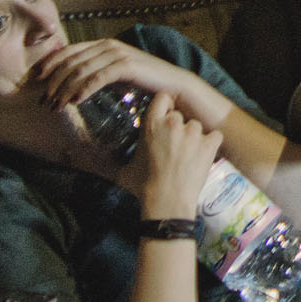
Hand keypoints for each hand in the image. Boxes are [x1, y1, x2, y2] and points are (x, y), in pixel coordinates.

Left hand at [31, 38, 209, 119]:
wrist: (173, 86)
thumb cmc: (143, 83)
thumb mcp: (114, 75)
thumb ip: (95, 74)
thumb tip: (69, 87)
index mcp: (103, 45)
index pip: (68, 51)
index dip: (50, 64)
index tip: (37, 81)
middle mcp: (108, 45)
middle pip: (71, 61)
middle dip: (54, 82)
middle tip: (44, 101)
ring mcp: (118, 54)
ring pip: (81, 70)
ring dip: (64, 89)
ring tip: (56, 106)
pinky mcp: (126, 66)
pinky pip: (97, 77)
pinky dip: (83, 89)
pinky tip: (74, 102)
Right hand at [118, 92, 221, 220]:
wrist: (167, 203)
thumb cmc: (144, 187)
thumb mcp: (125, 170)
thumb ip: (114, 159)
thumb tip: (86, 161)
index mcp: (151, 124)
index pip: (163, 98)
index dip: (164, 107)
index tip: (164, 117)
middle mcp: (173, 123)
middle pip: (179, 114)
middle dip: (177, 127)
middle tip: (173, 145)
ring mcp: (193, 132)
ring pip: (196, 125)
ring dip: (194, 136)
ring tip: (187, 155)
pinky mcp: (209, 143)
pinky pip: (214, 136)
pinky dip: (211, 144)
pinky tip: (203, 156)